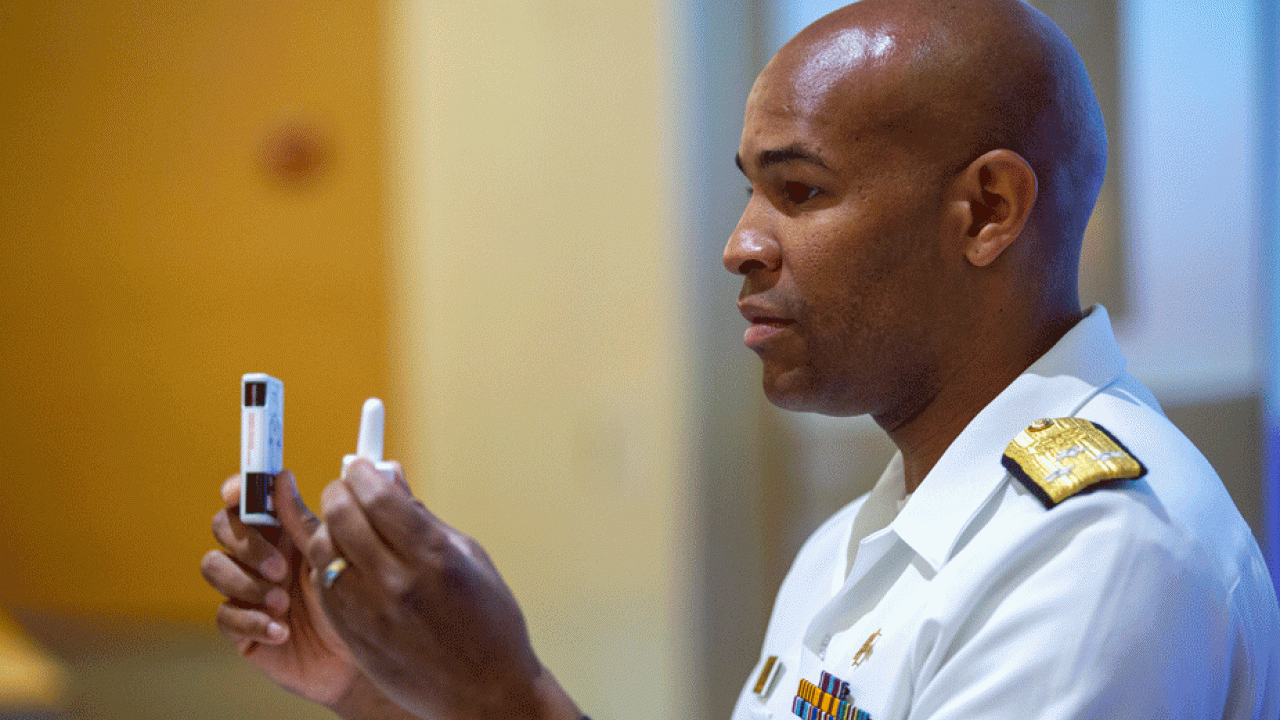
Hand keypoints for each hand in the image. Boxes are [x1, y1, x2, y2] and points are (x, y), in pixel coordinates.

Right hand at [201, 471, 359, 708]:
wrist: (355, 658)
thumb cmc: (350, 600)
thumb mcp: (332, 558)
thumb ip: (305, 522)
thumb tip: (282, 478)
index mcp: (281, 528)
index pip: (245, 498)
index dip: (236, 489)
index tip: (238, 492)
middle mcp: (257, 553)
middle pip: (222, 526)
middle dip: (247, 543)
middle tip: (280, 568)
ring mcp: (244, 588)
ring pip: (213, 566)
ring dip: (246, 582)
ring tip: (283, 603)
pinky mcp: (239, 625)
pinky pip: (225, 615)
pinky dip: (253, 621)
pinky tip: (281, 630)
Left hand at [277, 458, 581, 719]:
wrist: (486, 691)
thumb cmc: (489, 621)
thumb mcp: (469, 557)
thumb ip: (423, 516)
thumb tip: (390, 475)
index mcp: (435, 556)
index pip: (378, 497)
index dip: (361, 473)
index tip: (358, 465)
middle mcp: (399, 583)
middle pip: (343, 518)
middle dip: (339, 492)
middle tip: (345, 487)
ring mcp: (372, 613)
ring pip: (323, 551)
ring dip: (328, 527)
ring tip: (344, 523)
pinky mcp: (355, 636)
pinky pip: (324, 586)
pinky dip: (328, 564)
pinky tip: (343, 558)